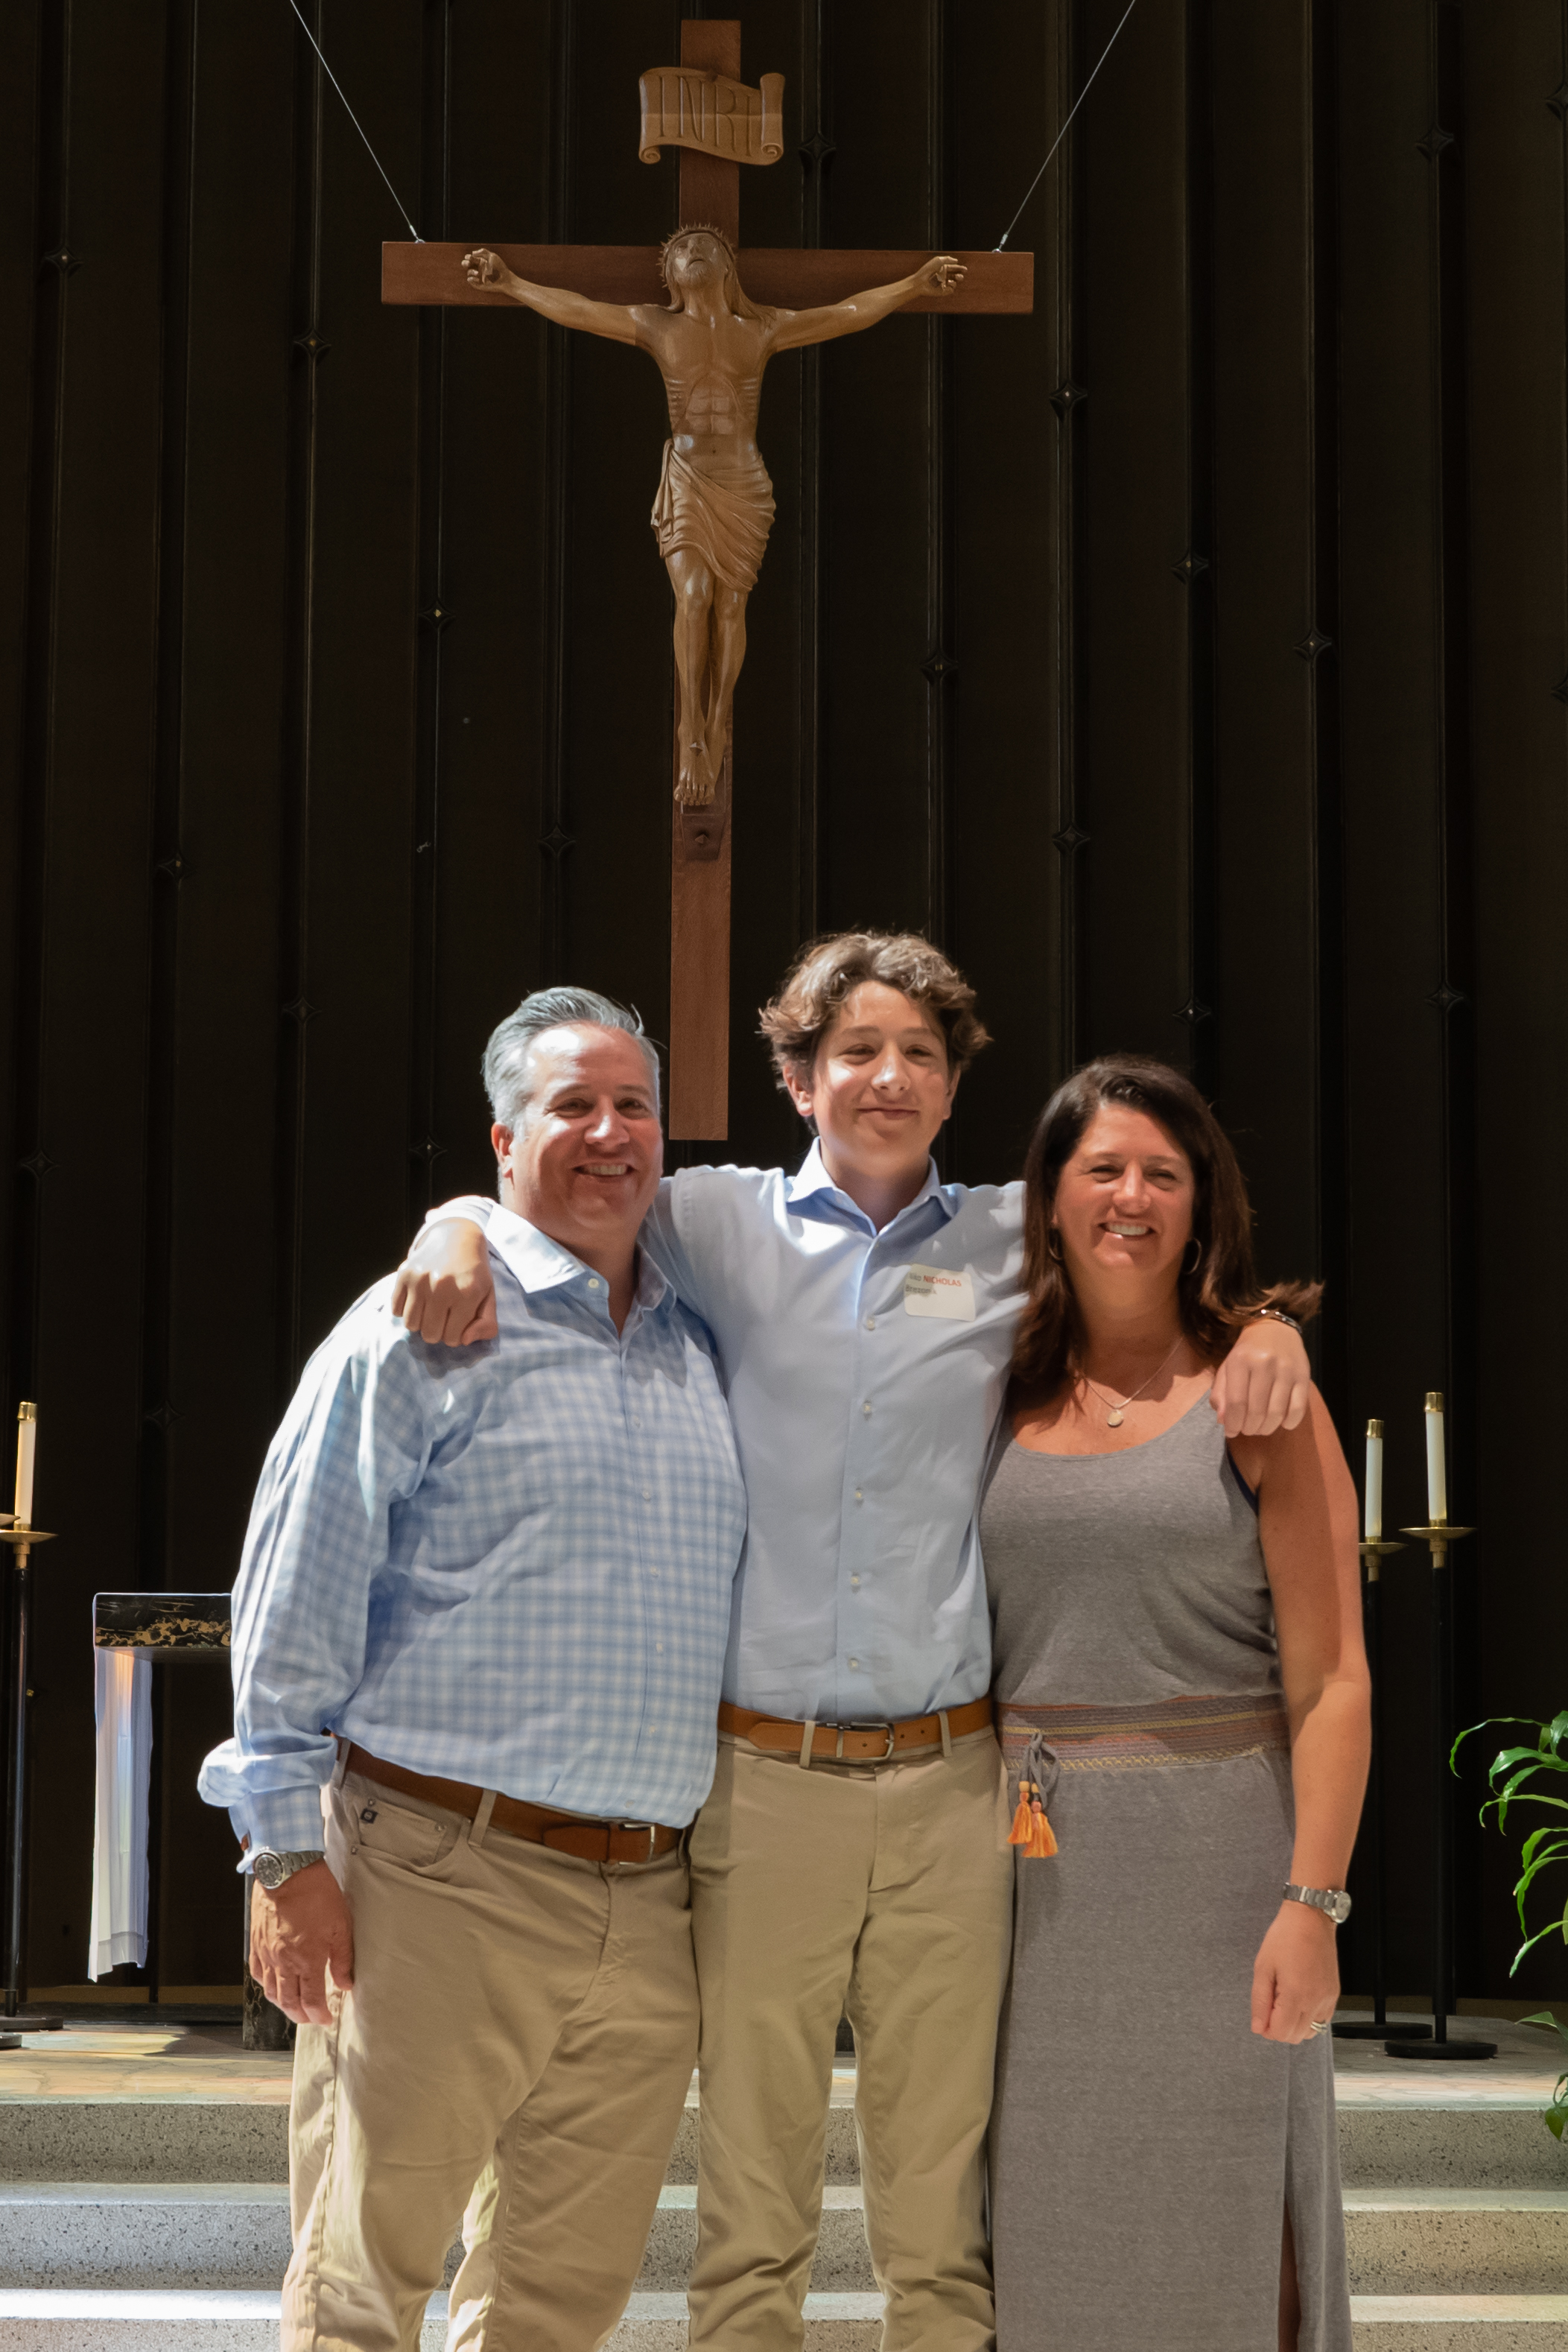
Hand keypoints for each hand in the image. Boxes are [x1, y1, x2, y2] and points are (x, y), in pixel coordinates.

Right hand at [249, 1861, 353, 2026]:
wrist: (287, 1871)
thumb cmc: (316, 1893)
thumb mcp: (341, 1925)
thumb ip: (343, 1959)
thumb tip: (345, 1983)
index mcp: (307, 1960)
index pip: (311, 2000)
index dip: (318, 2015)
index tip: (325, 2020)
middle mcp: (283, 1962)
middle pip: (288, 2001)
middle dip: (300, 2015)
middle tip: (310, 2018)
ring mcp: (267, 1953)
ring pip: (270, 1991)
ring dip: (282, 2004)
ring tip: (293, 2007)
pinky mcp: (256, 1942)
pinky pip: (256, 1972)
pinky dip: (265, 1984)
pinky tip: (272, 1984)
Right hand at [390, 1219, 497, 1344]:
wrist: (457, 1236)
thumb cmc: (474, 1272)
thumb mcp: (489, 1297)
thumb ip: (487, 1325)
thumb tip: (464, 1341)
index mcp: (468, 1293)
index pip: (454, 1338)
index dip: (456, 1334)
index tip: (458, 1321)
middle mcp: (442, 1286)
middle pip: (430, 1334)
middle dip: (438, 1331)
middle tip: (444, 1316)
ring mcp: (420, 1279)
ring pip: (411, 1325)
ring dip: (420, 1323)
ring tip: (430, 1309)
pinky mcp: (404, 1274)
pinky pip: (395, 1310)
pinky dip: (405, 1310)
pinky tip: (418, 1299)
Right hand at [463, 246, 510, 292]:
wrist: (504, 279)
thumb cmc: (499, 267)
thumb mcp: (492, 256)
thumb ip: (482, 251)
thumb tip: (472, 253)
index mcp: (481, 261)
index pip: (470, 258)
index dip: (468, 257)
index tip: (471, 258)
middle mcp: (478, 268)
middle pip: (466, 265)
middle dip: (464, 263)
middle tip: (469, 263)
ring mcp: (478, 276)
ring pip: (468, 273)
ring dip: (471, 272)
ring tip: (477, 273)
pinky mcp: (479, 284)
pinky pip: (470, 281)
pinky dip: (471, 279)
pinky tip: (477, 278)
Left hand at [917, 253, 965, 296]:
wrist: (921, 281)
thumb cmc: (928, 270)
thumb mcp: (938, 261)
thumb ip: (948, 259)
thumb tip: (956, 261)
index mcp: (943, 269)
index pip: (954, 268)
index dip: (960, 268)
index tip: (965, 269)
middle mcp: (944, 277)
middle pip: (956, 276)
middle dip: (960, 274)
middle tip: (962, 273)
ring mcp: (944, 284)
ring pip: (955, 283)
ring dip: (958, 279)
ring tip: (956, 277)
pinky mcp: (943, 291)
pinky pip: (952, 289)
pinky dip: (952, 285)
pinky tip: (949, 282)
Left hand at [1209, 1317, 1310, 1435]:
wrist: (1274, 1328)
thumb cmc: (1247, 1352)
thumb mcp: (1227, 1367)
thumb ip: (1221, 1393)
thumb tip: (1223, 1421)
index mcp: (1241, 1360)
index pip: (1236, 1402)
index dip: (1233, 1423)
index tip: (1231, 1432)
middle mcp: (1265, 1364)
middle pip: (1256, 1411)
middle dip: (1249, 1428)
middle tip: (1247, 1430)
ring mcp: (1287, 1370)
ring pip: (1277, 1413)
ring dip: (1267, 1428)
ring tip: (1261, 1428)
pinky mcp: (1304, 1376)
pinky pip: (1298, 1409)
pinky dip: (1289, 1422)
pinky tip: (1281, 1422)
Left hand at [1251, 1900, 1338, 2042]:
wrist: (1310, 1919)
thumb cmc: (1285, 1937)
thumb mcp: (1263, 1967)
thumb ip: (1260, 2001)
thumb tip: (1258, 2027)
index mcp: (1296, 1994)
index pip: (1281, 2033)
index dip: (1267, 2028)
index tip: (1262, 2014)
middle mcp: (1316, 2001)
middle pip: (1295, 2036)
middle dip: (1279, 2027)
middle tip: (1271, 2003)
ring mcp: (1328, 1999)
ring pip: (1310, 2031)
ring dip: (1295, 2025)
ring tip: (1285, 1999)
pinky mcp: (1334, 1994)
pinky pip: (1322, 2020)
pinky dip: (1309, 2018)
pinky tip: (1299, 1998)